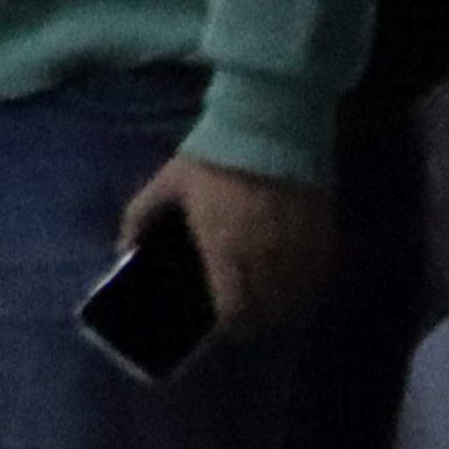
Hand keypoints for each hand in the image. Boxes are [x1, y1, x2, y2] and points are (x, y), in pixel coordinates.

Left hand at [127, 150, 334, 338]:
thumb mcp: (168, 183)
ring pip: (296, 303)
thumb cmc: (213, 156)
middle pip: (266, 315)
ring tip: (268, 300)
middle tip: (243, 311)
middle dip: (254, 319)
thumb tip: (122, 249)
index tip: (222, 319)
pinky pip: (319, 281)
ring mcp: (299, 252)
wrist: (270, 125)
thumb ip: (140, 216)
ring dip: (281, 308)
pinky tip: (294, 282)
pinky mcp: (325, 239)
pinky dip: (306, 289)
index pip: (233, 312)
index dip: (229, 324)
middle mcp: (266, 260)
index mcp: (225, 250)